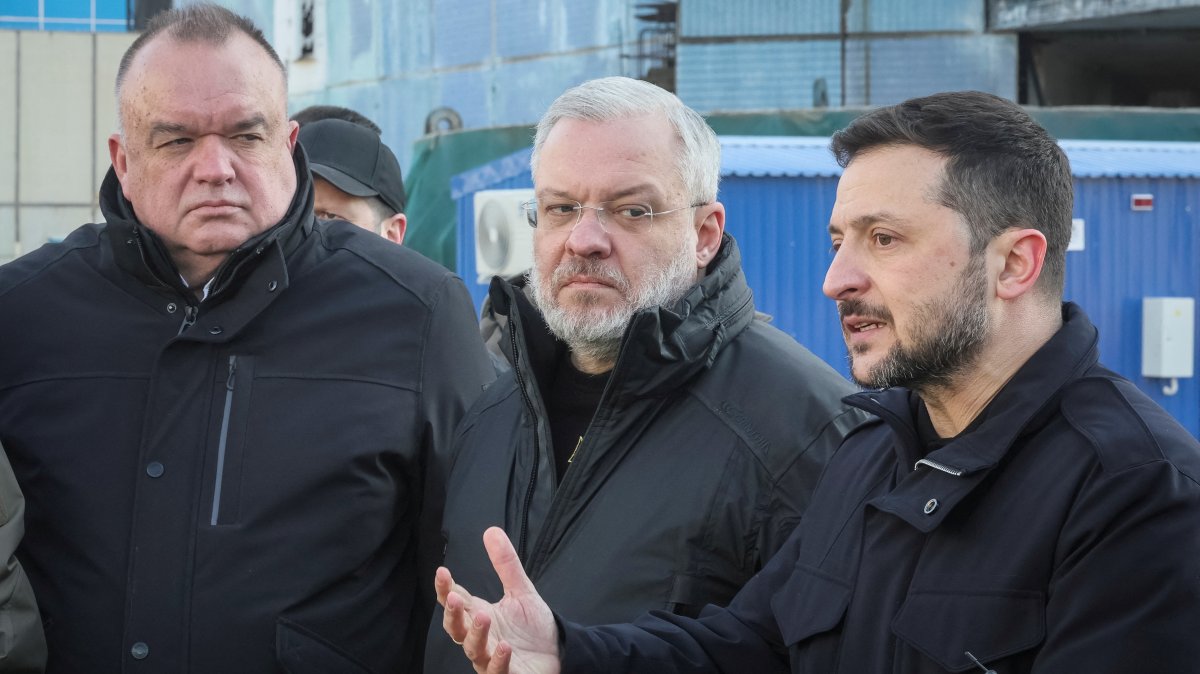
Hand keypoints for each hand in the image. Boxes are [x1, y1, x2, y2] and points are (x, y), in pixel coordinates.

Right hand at [436, 527, 561, 673]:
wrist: (558, 650)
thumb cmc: (533, 625)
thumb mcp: (520, 590)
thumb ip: (506, 564)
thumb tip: (491, 531)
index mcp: (479, 614)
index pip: (456, 600)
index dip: (445, 588)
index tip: (442, 572)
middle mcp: (480, 637)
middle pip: (456, 628)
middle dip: (453, 614)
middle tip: (455, 598)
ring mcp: (490, 658)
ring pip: (473, 649)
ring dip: (476, 634)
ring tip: (483, 617)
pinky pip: (496, 671)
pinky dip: (498, 661)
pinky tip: (504, 647)